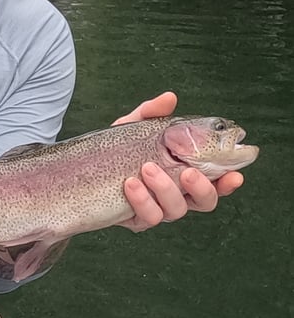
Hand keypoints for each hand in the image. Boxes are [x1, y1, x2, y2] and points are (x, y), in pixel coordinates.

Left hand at [112, 92, 243, 231]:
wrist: (83, 170)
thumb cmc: (117, 148)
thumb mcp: (132, 126)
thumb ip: (151, 112)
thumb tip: (169, 98)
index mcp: (184, 172)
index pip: (215, 181)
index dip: (228, 182)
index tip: (234, 175)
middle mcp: (176, 194)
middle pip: (205, 202)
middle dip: (202, 188)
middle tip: (188, 172)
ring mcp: (158, 208)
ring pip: (176, 210)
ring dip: (165, 189)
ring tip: (147, 168)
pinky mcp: (137, 219)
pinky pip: (148, 217)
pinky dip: (142, 200)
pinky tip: (130, 184)